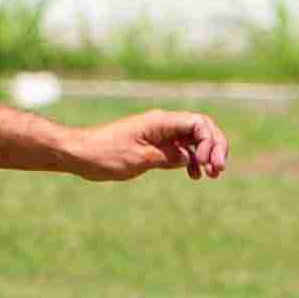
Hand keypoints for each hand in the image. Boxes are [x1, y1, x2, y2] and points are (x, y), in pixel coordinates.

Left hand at [71, 110, 229, 182]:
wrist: (79, 153)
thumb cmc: (104, 154)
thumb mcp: (139, 159)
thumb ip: (167, 157)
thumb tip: (191, 157)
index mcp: (160, 122)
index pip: (198, 123)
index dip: (211, 141)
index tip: (209, 164)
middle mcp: (163, 125)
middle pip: (201, 129)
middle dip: (215, 147)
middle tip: (218, 170)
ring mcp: (159, 134)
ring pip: (193, 139)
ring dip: (206, 155)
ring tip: (211, 175)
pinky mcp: (154, 144)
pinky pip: (181, 149)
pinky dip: (191, 160)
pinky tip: (194, 175)